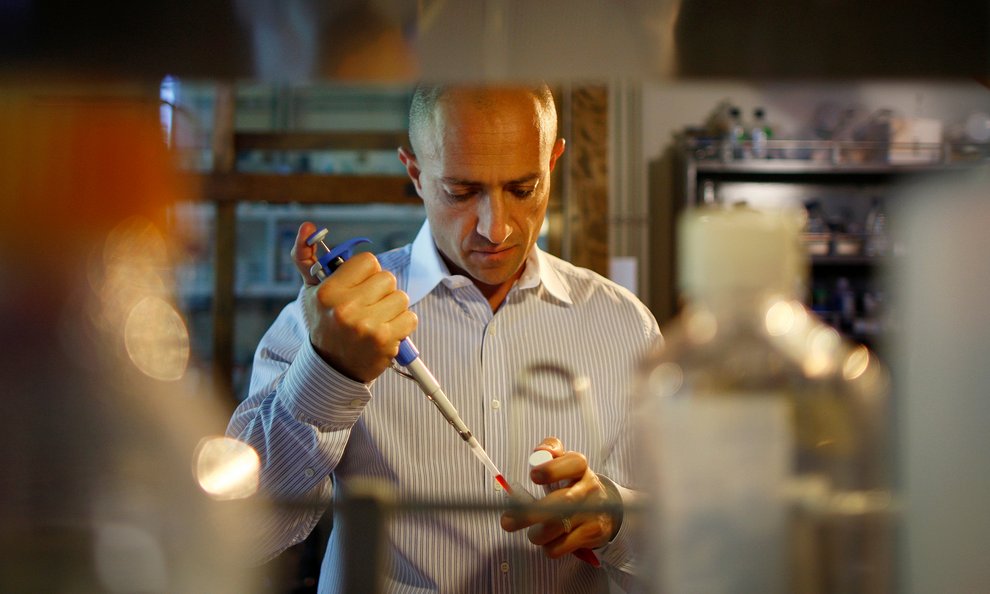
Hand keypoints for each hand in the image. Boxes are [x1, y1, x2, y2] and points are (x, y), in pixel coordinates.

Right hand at [293, 222, 417, 382]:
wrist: (331, 369)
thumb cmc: (324, 323)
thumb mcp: (311, 291)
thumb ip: (307, 257)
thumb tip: (308, 226)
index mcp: (329, 292)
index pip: (368, 261)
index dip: (367, 272)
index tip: (359, 286)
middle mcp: (346, 308)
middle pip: (387, 278)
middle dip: (381, 291)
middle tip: (367, 306)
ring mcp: (366, 325)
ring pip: (401, 297)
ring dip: (393, 308)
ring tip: (376, 320)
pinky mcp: (385, 341)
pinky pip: (410, 318)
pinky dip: (403, 325)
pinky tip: (386, 332)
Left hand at [499, 437, 617, 558]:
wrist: (605, 508)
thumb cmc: (573, 483)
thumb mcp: (563, 462)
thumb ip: (549, 450)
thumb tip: (539, 452)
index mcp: (579, 467)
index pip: (573, 463)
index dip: (553, 469)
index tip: (533, 476)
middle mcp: (589, 488)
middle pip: (563, 502)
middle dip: (530, 514)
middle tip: (507, 521)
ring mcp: (593, 512)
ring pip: (557, 528)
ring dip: (536, 534)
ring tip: (534, 531)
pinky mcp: (593, 534)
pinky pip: (560, 546)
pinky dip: (548, 546)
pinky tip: (550, 540)